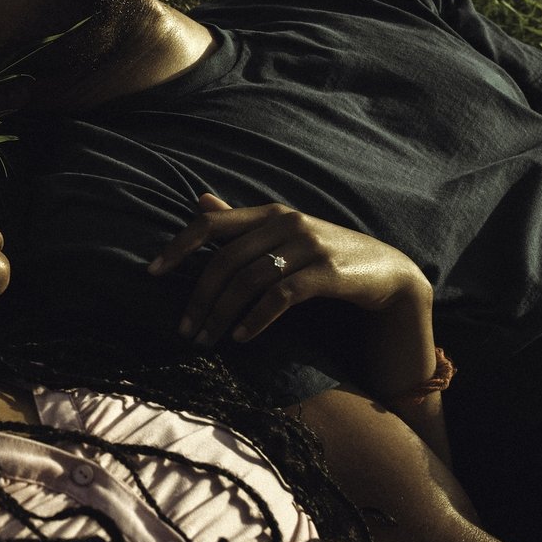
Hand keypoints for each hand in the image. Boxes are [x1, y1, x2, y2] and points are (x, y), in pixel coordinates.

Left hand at [148, 194, 430, 346]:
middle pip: (224, 261)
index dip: (177, 247)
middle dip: (199, 298)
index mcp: (268, 213)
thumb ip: (241, 223)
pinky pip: (279, 297)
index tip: (151, 274)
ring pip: (247, 281)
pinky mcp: (327, 273)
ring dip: (221, 315)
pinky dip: (255, 319)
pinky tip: (241, 337)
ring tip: (206, 340)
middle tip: (184, 331)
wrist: (389, 274)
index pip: (209, 224)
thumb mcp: (282, 234)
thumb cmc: (325, 257)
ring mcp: (308, 245)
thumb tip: (199, 201)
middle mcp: (285, 223)